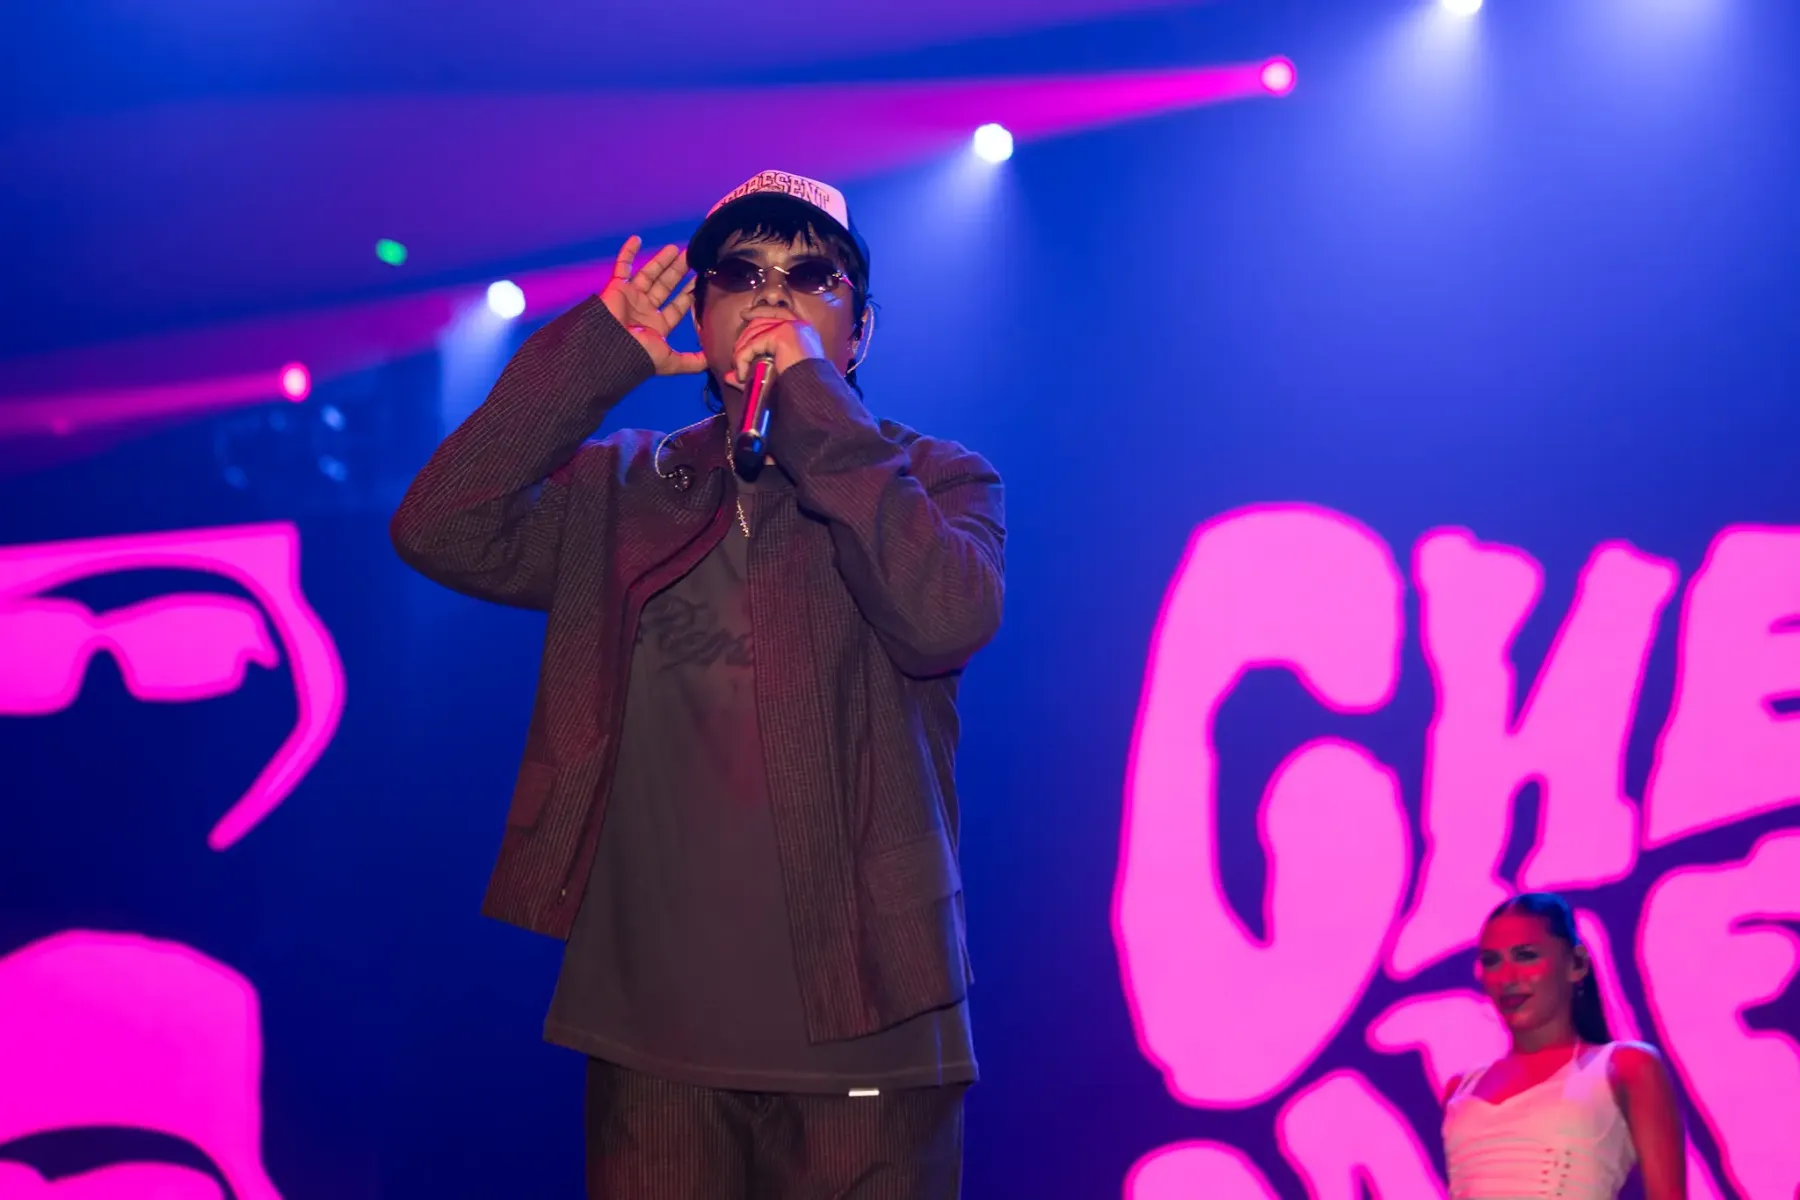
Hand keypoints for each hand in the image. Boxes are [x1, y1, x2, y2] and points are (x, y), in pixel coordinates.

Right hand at [598, 237, 706, 375]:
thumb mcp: (670, 361)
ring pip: (649, 275)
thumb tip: (711, 362)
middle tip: (691, 257)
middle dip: (678, 272)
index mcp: (658, 326)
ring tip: (675, 248)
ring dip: (661, 261)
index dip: (688, 294)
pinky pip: (621, 266)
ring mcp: (631, 298)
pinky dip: (627, 253)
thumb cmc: (639, 355)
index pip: (677, 307)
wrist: (609, 349)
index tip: (700, 279)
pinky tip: (637, 239)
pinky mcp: (616, 288)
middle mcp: (645, 311)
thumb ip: (691, 361)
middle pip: (665, 287)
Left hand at [727, 316, 829, 390]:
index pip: (777, 313)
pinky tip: (743, 374)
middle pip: (761, 321)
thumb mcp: (777, 373)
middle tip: (735, 356)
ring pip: (754, 332)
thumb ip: (754, 371)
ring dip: (741, 351)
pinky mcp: (781, 336)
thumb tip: (729, 376)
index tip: (744, 315)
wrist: (813, 393)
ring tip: (739, 370)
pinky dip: (743, 359)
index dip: (758, 311)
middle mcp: (798, 325)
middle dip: (744, 338)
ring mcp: (790, 328)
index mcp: (803, 331)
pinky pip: (753, 345)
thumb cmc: (801, 387)